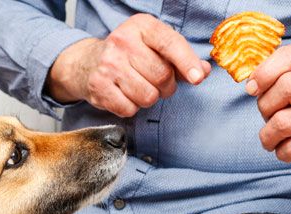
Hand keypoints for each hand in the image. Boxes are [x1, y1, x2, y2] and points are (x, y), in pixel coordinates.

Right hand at [45, 14, 210, 116]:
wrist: (86, 64)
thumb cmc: (129, 55)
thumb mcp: (154, 47)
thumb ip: (181, 60)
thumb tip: (204, 71)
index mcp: (141, 26)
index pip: (170, 43)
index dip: (187, 62)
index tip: (198, 77)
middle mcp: (122, 42)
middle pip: (162, 76)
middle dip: (166, 86)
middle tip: (156, 82)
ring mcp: (108, 65)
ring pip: (148, 96)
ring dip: (148, 98)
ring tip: (139, 88)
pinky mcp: (98, 87)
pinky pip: (129, 109)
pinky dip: (131, 108)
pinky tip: (124, 95)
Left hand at [247, 45, 290, 178]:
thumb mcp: (288, 91)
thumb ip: (270, 81)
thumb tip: (251, 85)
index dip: (264, 71)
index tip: (251, 89)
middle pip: (286, 86)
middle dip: (266, 107)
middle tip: (268, 117)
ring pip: (283, 122)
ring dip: (268, 136)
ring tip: (275, 138)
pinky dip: (281, 152)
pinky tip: (289, 148)